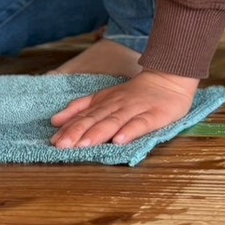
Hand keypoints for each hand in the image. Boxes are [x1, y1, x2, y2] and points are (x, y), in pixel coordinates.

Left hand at [50, 70, 198, 147]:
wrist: (169, 78)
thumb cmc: (136, 93)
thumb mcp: (105, 97)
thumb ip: (81, 108)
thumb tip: (55, 121)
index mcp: (105, 103)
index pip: (84, 116)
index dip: (69, 129)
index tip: (54, 142)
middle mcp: (117, 106)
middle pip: (96, 119)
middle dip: (78, 132)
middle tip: (63, 146)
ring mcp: (136, 110)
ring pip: (114, 121)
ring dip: (99, 133)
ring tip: (85, 145)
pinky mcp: (155, 115)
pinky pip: (141, 123)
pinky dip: (130, 132)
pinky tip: (120, 141)